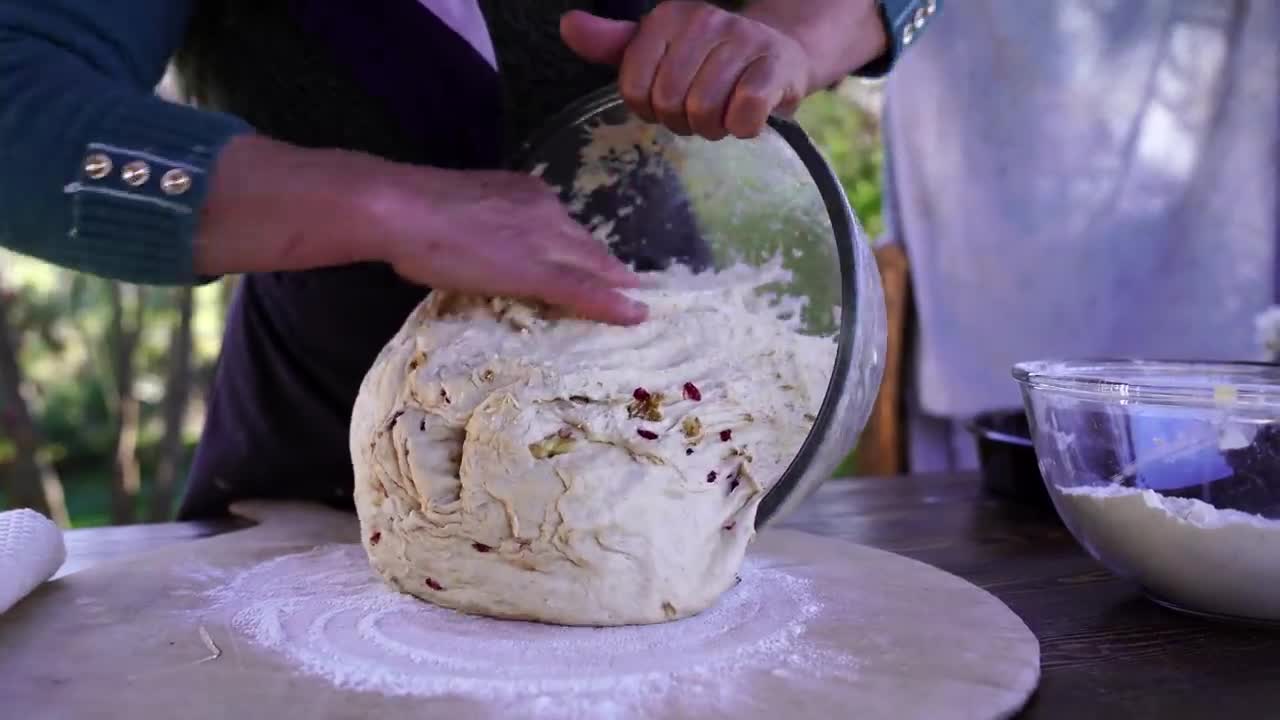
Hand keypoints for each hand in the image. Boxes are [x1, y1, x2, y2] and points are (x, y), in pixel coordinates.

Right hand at [197, 136, 647, 324]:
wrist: (399, 209)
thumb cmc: (412, 216)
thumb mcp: (462, 216)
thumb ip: (484, 232)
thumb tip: (485, 251)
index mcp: (526, 195)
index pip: (568, 231)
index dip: (590, 256)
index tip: (609, 273)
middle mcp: (545, 210)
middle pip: (590, 248)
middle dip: (615, 273)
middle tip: (644, 294)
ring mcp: (544, 239)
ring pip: (594, 266)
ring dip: (619, 289)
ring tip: (644, 309)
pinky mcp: (538, 269)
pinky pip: (584, 289)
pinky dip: (612, 304)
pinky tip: (636, 316)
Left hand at [561, 2, 810, 139]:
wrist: (778, 53)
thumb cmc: (706, 61)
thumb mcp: (656, 50)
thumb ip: (612, 45)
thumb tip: (568, 25)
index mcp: (666, 18)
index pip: (634, 88)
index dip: (649, 109)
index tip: (669, 100)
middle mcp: (703, 20)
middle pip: (668, 103)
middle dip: (682, 121)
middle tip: (700, 110)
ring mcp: (742, 40)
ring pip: (704, 111)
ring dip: (713, 128)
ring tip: (723, 112)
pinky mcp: (774, 65)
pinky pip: (744, 115)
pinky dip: (742, 128)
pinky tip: (747, 115)